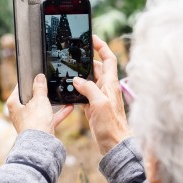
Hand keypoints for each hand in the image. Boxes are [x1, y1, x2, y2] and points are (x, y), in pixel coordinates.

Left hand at [7, 74, 74, 134]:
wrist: (41, 143)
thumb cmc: (35, 121)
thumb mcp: (39, 99)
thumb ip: (40, 87)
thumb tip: (39, 77)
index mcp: (14, 103)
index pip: (20, 87)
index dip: (29, 81)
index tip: (37, 75)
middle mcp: (19, 112)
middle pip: (31, 98)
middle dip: (42, 92)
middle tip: (49, 84)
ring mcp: (30, 121)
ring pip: (42, 108)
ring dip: (52, 103)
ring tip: (61, 94)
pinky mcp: (39, 128)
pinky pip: (50, 117)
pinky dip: (59, 113)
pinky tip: (69, 107)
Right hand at [72, 35, 130, 154]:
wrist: (114, 144)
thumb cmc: (111, 125)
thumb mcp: (99, 104)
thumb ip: (89, 88)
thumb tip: (77, 80)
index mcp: (110, 84)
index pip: (108, 59)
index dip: (101, 46)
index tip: (91, 38)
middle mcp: (106, 88)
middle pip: (97, 67)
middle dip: (86, 59)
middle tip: (74, 53)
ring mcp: (100, 97)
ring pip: (89, 80)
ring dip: (80, 74)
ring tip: (68, 69)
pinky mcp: (94, 107)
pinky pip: (85, 93)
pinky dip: (77, 89)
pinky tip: (69, 89)